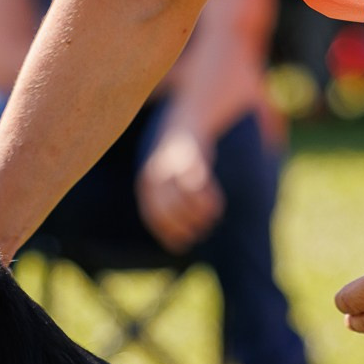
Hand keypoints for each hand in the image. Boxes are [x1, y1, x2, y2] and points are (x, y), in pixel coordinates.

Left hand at [136, 126, 224, 253]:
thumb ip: (169, 206)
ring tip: (211, 219)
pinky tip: (216, 207)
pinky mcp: (191, 154)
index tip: (183, 244)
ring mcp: (173, 163)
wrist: (187, 120)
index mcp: (147, 183)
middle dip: (184, 225)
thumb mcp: (167, 183)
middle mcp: (156, 173)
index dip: (168, 232)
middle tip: (200, 232)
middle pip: (167, 209)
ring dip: (198, 215)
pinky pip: (198, 184)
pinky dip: (207, 200)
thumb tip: (176, 242)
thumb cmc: (178, 161)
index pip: (154, 215)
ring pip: (183, 199)